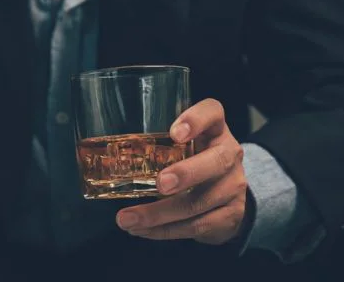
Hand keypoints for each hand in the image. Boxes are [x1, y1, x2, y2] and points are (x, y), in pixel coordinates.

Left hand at [116, 99, 248, 244]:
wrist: (228, 196)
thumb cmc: (196, 160)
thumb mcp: (186, 144)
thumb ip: (160, 143)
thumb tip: (110, 154)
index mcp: (215, 130)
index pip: (212, 113)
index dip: (196, 120)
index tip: (174, 133)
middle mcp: (230, 154)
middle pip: (216, 161)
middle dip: (186, 174)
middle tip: (160, 183)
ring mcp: (233, 187)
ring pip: (199, 203)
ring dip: (160, 214)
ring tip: (128, 219)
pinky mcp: (230, 216)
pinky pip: (196, 226)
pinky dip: (165, 230)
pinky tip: (142, 230)